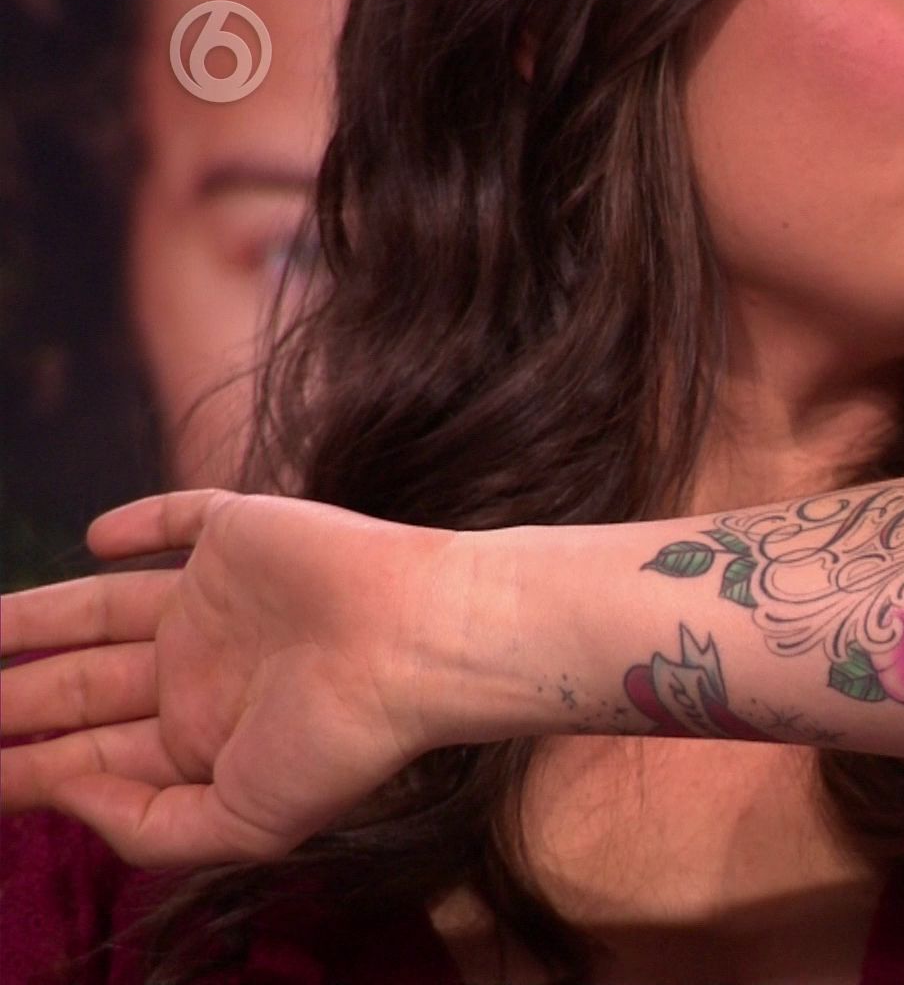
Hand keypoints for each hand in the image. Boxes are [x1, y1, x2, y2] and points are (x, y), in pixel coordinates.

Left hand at [0, 491, 462, 868]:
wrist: (418, 641)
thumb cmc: (348, 737)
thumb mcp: (243, 822)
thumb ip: (147, 828)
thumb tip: (63, 789)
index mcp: (206, 737)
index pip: (89, 754)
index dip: (22, 768)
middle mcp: (206, 667)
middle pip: (81, 684)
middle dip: (10, 698)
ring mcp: (221, 598)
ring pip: (102, 607)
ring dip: (36, 616)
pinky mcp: (243, 531)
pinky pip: (179, 519)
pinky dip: (136, 525)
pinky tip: (90, 540)